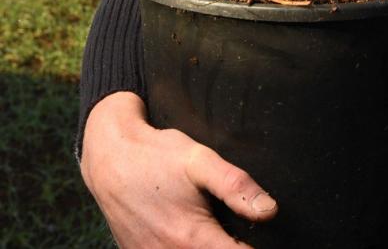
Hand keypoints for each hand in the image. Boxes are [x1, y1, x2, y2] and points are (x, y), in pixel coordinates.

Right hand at [80, 92, 276, 247]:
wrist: (109, 159)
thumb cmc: (157, 157)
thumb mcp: (200, 161)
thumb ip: (235, 185)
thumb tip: (269, 211)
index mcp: (192, 238)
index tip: (268, 239)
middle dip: (232, 247)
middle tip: (242, 231)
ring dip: (212, 247)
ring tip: (224, 232)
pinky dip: (187, 248)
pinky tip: (195, 234)